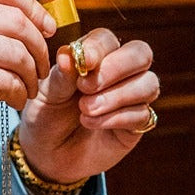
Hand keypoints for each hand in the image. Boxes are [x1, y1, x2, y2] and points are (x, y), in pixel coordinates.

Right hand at [0, 0, 54, 163]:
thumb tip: (23, 11)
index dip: (30, 5)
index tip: (45, 26)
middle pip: (14, 18)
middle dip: (37, 44)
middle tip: (40, 66)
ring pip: (17, 50)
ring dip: (31, 73)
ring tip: (27, 88)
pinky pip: (11, 79)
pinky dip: (19, 92)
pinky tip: (12, 100)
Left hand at [16, 27, 158, 183]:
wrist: (47, 155)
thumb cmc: (46, 117)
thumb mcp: (47, 94)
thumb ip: (61, 76)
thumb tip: (68, 55)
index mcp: (95, 57)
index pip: (108, 40)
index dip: (99, 48)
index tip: (83, 62)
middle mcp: (119, 73)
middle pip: (141, 54)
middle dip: (116, 68)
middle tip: (86, 88)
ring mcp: (132, 98)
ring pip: (148, 84)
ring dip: (116, 96)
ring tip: (85, 110)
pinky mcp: (136, 125)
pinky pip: (143, 114)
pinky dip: (116, 118)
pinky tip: (91, 123)